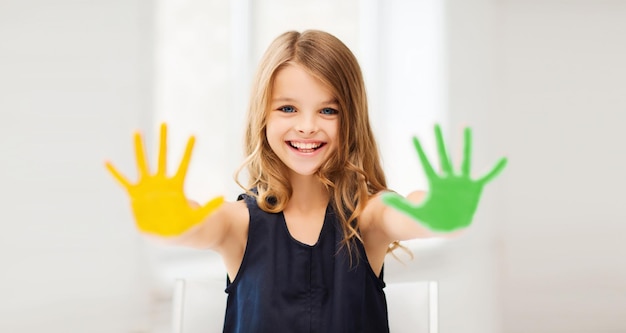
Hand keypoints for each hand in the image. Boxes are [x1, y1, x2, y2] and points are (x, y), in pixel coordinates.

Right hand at [105, 123, 223, 235]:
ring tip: (137, 131)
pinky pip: (123, 181)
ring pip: (143, 163)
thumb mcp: (198, 218)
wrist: (166, 234)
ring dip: (139, 148)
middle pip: (162, 157)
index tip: (193, 135)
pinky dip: (115, 172)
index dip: (188, 150)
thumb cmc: (183, 225)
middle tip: (164, 124)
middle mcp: (161, 182)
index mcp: (176, 186)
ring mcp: (147, 187)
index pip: (184, 164)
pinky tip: (107, 161)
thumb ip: (209, 208)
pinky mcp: (135, 195)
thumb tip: (222, 197)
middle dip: (163, 141)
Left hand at [382, 124, 506, 231]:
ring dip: (465, 144)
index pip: (425, 164)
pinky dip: (495, 169)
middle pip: (443, 156)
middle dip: (439, 141)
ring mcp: (462, 182)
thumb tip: (381, 198)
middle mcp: (448, 179)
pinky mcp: (474, 188)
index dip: (419, 151)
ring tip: (465, 126)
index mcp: (435, 184)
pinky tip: (504, 158)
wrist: (449, 226)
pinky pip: (486, 177)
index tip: (412, 136)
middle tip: (434, 124)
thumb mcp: (414, 213)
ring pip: (464, 159)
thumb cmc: (431, 219)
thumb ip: (399, 205)